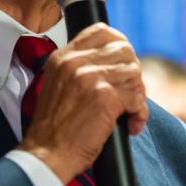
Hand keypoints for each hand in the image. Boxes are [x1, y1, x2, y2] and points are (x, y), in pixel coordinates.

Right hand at [18, 23, 147, 183]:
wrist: (46, 154)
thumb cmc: (54, 129)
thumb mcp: (56, 86)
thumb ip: (78, 69)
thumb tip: (111, 64)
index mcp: (63, 57)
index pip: (101, 31)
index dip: (120, 45)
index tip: (124, 63)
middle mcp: (75, 62)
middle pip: (124, 50)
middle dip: (132, 74)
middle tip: (128, 95)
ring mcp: (90, 77)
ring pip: (134, 73)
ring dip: (137, 96)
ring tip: (129, 113)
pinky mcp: (105, 97)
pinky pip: (136, 97)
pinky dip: (139, 113)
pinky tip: (131, 124)